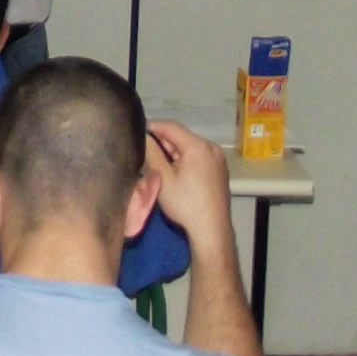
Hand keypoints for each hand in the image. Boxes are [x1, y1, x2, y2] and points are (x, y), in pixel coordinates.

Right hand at [143, 120, 232, 247]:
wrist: (211, 229)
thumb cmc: (185, 203)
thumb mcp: (163, 178)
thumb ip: (152, 153)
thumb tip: (143, 136)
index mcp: (198, 145)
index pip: (171, 127)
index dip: (152, 127)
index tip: (136, 133)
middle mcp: (211, 147)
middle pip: (181, 137)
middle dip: (163, 144)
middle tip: (145, 154)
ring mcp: (218, 159)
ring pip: (189, 148)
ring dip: (173, 153)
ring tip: (158, 165)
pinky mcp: (220, 170)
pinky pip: (198, 158)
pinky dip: (185, 161)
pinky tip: (176, 174)